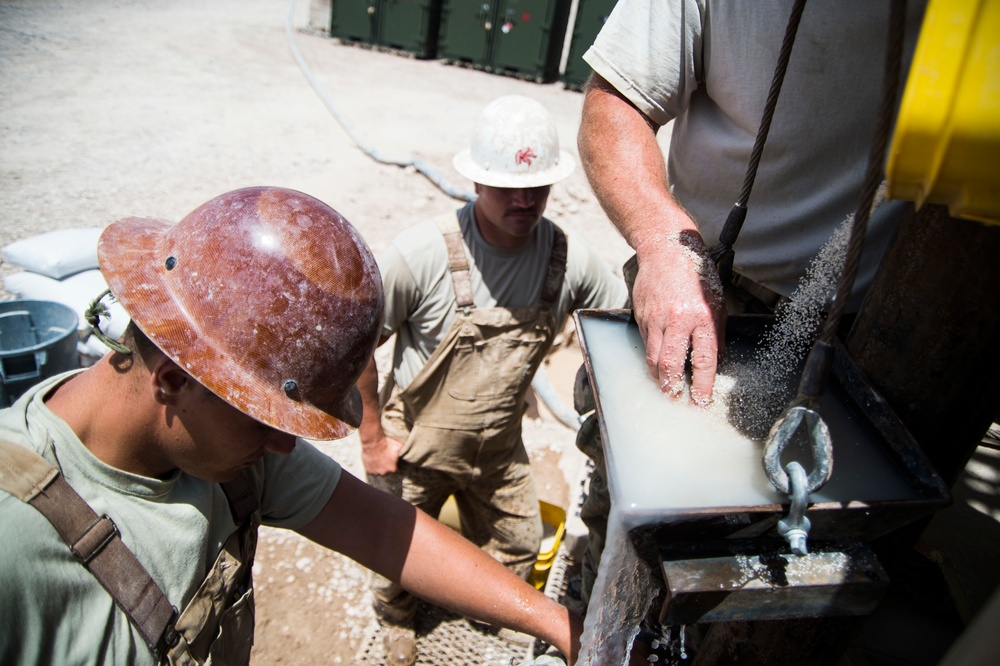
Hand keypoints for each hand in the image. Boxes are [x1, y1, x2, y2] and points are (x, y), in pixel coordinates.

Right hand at [361, 435, 404, 474]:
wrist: (374, 443)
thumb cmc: (387, 445)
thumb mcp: (399, 446)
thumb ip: (404, 451)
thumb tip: (409, 451)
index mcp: (392, 469)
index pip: (395, 469)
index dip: (394, 464)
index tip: (393, 460)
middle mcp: (384, 472)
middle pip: (386, 471)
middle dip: (386, 466)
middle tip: (385, 459)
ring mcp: (376, 472)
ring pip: (379, 471)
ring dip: (379, 466)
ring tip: (378, 459)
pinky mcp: (369, 470)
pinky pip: (371, 470)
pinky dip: (372, 467)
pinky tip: (373, 460)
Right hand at [632, 231, 725, 404]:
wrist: (666, 250)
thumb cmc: (695, 274)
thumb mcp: (716, 303)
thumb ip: (716, 333)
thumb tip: (716, 360)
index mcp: (701, 317)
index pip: (703, 360)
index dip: (702, 385)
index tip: (700, 400)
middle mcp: (678, 319)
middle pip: (671, 364)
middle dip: (672, 386)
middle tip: (675, 397)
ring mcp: (656, 318)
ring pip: (654, 358)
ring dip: (659, 376)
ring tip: (665, 385)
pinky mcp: (642, 316)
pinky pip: (647, 343)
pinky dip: (653, 355)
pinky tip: (658, 360)